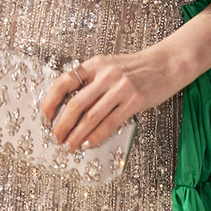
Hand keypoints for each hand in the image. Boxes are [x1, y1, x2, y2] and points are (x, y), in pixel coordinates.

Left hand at [41, 50, 178, 152]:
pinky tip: (89, 143)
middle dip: (62, 125)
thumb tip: (68, 107)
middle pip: (76, 104)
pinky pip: (110, 123)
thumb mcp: (109, 66)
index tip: (44, 117)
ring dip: (77, 135)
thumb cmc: (136, 68)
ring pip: (91, 117)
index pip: (64, 82)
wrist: (166, 63)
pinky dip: (97, 136)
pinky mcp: (134, 101)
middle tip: (55, 138)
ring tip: (69, 146)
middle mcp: (106, 74)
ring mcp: (121, 88)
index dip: (51, 101)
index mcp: (95, 64)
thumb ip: (91, 81)